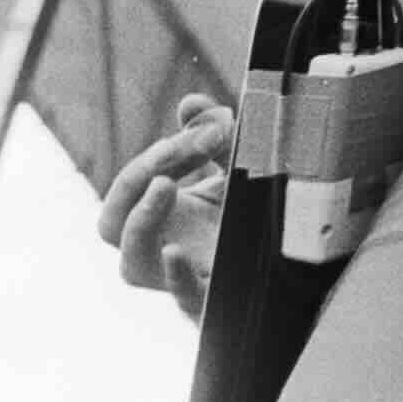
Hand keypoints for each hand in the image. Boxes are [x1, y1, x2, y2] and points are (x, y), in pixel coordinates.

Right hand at [97, 94, 230, 318]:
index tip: (205, 131)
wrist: (289, 264)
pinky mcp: (215, 298)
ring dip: (142, 222)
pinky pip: (185, 298)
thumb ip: (213, 135)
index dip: (158, 156)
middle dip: (133, 181)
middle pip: (113, 224)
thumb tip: (190, 103)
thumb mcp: (235, 169)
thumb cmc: (248, 216)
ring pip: (133, 266)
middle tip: (170, 152)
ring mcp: (184, 277)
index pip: (132, 187)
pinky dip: (177, 277)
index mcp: (160, 218)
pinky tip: (175, 251)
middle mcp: (161, 248)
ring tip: (165, 183)